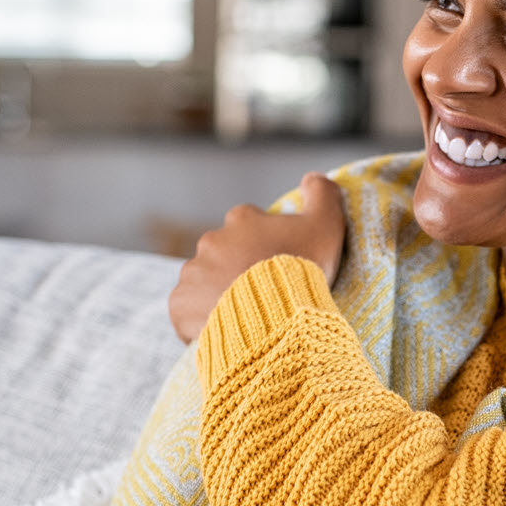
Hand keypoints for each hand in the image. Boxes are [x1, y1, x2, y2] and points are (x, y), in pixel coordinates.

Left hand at [168, 173, 346, 342]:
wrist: (275, 317)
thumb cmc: (302, 270)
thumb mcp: (326, 227)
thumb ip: (323, 196)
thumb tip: (311, 177)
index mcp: (242, 220)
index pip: (249, 224)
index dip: (264, 244)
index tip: (276, 264)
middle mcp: (212, 241)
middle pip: (224, 254)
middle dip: (238, 269)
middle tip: (261, 293)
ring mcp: (193, 272)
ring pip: (204, 281)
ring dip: (218, 293)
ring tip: (243, 316)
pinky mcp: (180, 303)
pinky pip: (187, 310)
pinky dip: (199, 318)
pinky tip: (221, 328)